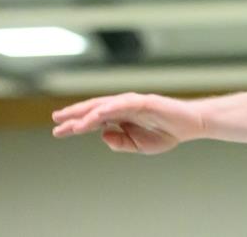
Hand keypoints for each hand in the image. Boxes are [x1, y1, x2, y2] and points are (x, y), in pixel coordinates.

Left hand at [52, 92, 201, 153]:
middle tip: (56, 120)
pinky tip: (97, 114)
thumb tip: (103, 135)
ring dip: (89, 113)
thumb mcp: (139, 145)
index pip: (94, 120)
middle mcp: (124, 107)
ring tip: (73, 122)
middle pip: (94, 109)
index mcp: (121, 118)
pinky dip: (110, 107)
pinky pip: (124, 104)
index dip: (76, 125)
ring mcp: (133, 103)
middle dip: (75, 114)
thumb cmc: (167, 132)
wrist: (191, 125)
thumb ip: (120, 142)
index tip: (59, 132)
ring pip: (106, 106)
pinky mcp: (145, 101)